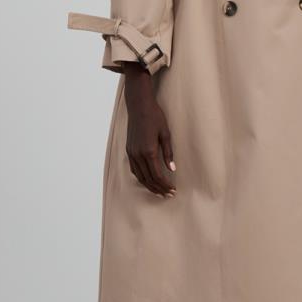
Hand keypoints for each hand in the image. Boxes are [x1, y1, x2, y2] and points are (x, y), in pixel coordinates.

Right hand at [122, 64, 176, 196]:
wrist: (139, 106)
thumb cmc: (155, 117)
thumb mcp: (166, 134)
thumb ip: (168, 153)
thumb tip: (172, 169)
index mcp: (149, 151)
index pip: (157, 175)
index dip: (165, 185)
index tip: (173, 190)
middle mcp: (138, 154)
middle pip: (148, 179)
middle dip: (159, 189)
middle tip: (168, 195)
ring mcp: (131, 153)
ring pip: (140, 176)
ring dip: (150, 186)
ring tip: (159, 192)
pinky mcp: (128, 150)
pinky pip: (134, 169)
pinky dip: (141, 178)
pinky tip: (148, 180)